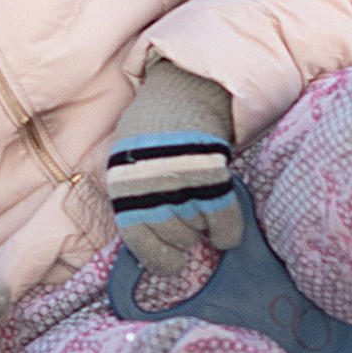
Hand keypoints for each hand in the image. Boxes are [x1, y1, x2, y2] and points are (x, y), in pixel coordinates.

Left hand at [105, 58, 245, 277]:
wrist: (182, 91)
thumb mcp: (125, 162)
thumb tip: (141, 241)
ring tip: (205, 216)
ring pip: (196, 232)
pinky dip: (227, 230)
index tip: (171, 262)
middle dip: (184, 239)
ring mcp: (179, 183)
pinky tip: (226, 232)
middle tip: (190, 227)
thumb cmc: (151, 130)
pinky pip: (222, 220)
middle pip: (173, 239)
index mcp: (124, 188)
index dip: (158, 258)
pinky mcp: (209, 175)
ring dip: (204, 230)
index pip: (138, 242)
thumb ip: (130, 198)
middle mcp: (148, 190)